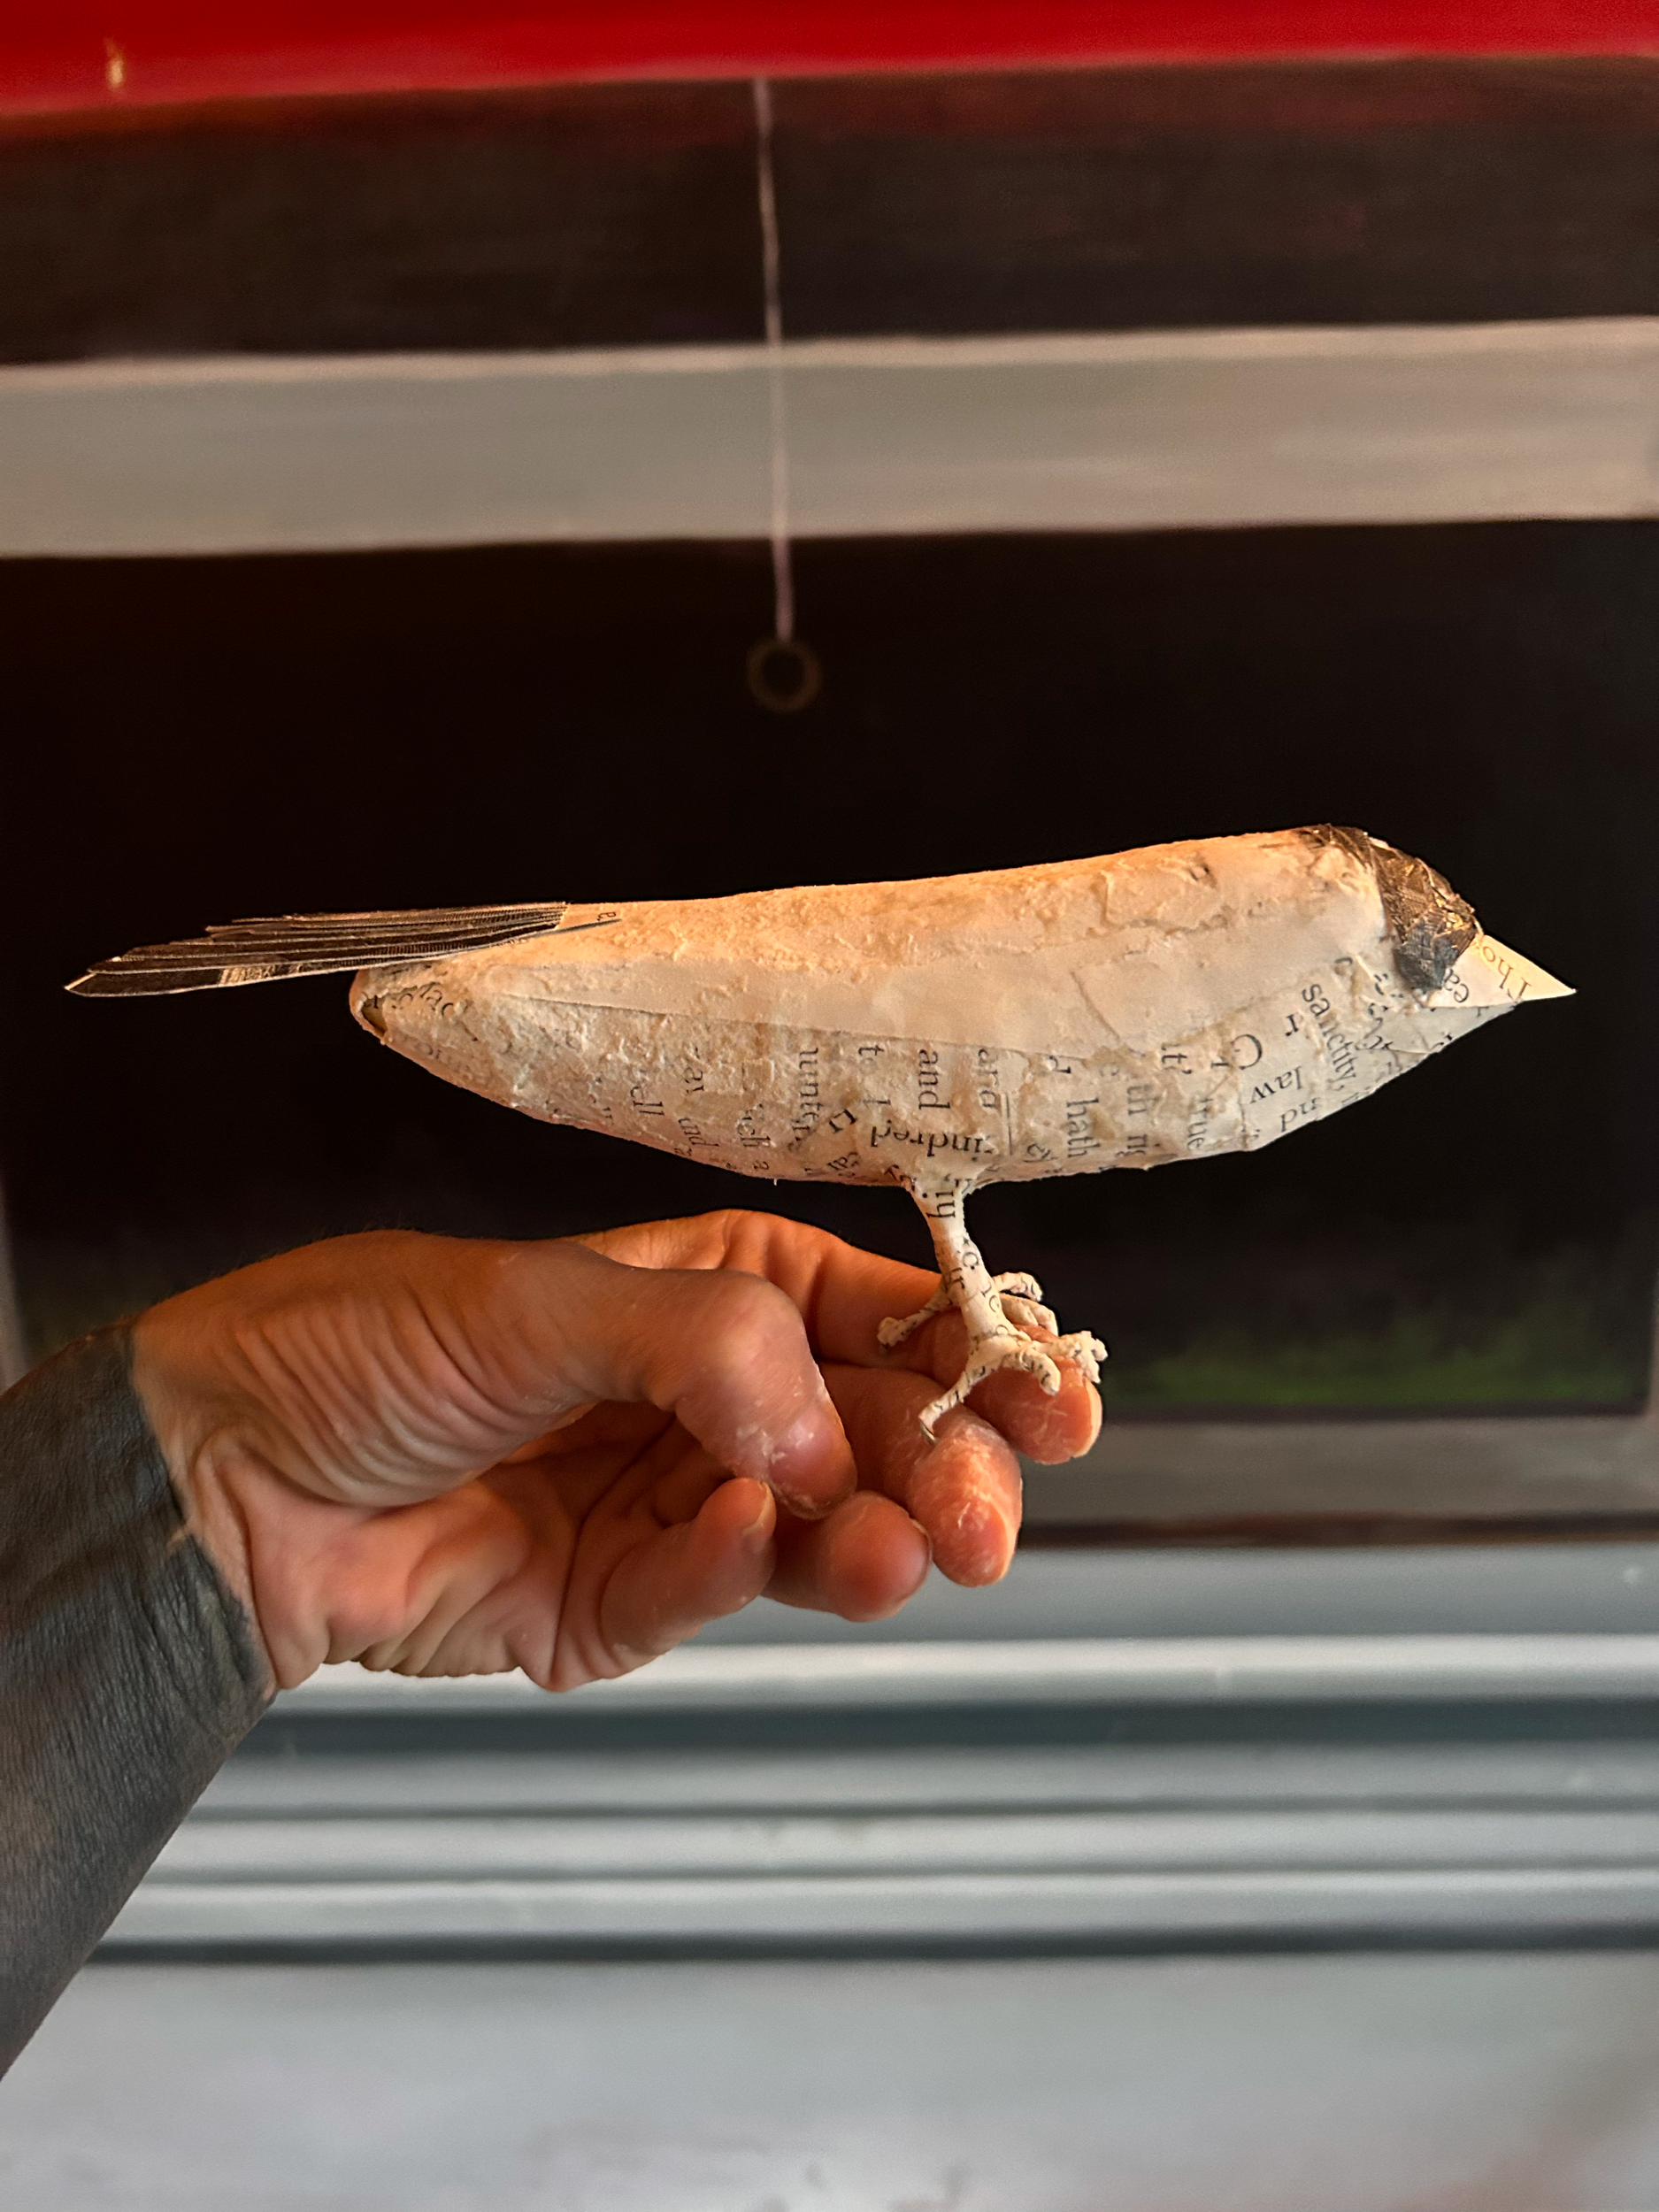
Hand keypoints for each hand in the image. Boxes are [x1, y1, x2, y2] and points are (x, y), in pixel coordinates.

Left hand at [132, 1211, 1100, 1692]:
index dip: (967, 1350)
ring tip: (915, 1553)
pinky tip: (741, 1542)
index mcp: (708, 1294)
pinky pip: (703, 1593)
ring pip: (815, 1531)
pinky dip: (732, 1573)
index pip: (869, 1314)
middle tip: (989, 1512)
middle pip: (870, 1434)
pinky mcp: (615, 1606)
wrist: (224, 1473)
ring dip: (875, 1541)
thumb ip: (703, 1346)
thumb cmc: (368, 1342)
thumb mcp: (542, 1299)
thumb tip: (818, 1426)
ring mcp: (668, 1506)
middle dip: (946, 1469)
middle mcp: (707, 1400)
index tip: (1048, 1390)